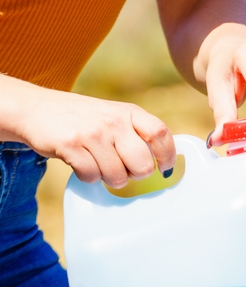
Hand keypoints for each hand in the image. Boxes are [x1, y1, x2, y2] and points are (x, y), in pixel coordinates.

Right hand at [2, 78, 174, 187]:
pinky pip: (92, 176)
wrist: (35, 108)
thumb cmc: (81, 118)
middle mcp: (114, 121)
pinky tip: (82, 165)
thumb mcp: (113, 115)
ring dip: (109, 178)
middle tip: (123, 170)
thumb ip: (135, 132)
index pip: (161, 134)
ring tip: (98, 164)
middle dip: (135, 174)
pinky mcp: (71, 145)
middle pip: (142, 164)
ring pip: (117, 176)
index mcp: (129, 112)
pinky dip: (88, 177)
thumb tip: (161, 161)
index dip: (168, 155)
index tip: (165, 169)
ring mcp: (92, 133)